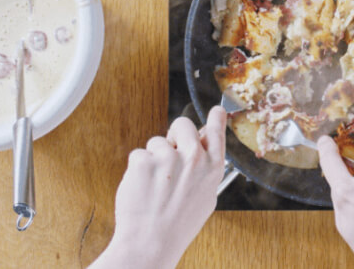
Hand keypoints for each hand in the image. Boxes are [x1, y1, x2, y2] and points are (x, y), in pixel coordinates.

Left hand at [90, 106, 226, 268]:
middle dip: (173, 135)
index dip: (216, 118)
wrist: (150, 244)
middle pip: (182, 124)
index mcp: (211, 168)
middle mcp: (194, 159)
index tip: (217, 110)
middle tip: (168, 155)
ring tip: (155, 185)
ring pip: (156, 141)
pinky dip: (137, 169)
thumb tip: (202, 146)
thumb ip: (205, 169)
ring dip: (153, 158)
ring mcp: (168, 158)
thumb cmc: (177, 225)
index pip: (216, 132)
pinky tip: (142, 188)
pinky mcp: (144, 160)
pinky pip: (138, 154)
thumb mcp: (205, 197)